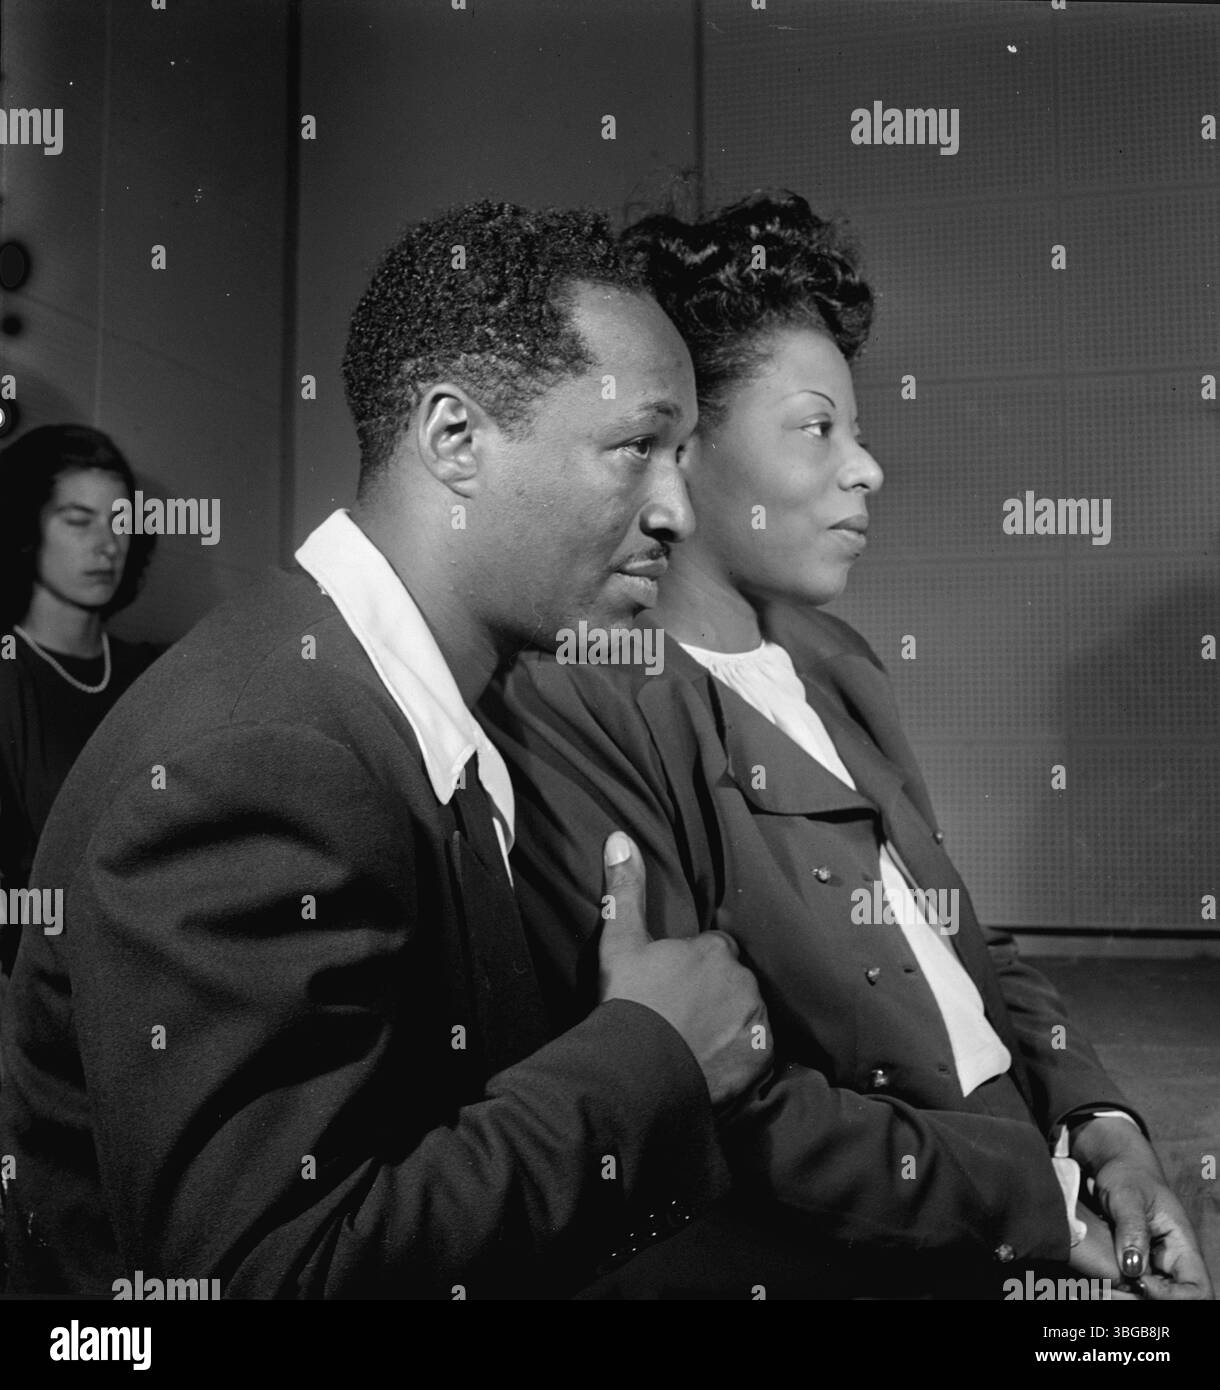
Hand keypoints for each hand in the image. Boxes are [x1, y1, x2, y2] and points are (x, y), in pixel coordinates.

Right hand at [597, 830, 771, 1107]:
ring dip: (729, 1022)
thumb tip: (620, 837)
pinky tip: (712, 1062)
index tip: (672, 983)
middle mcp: (743, 981)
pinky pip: (756, 1051)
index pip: (714, 950)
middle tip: (681, 1013)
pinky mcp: (760, 1060)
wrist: (636, 1070)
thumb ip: (625, 889)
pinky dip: (740, 1055)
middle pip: (734, 981)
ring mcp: (755, 1022)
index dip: (694, 966)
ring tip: (695, 1041)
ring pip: (747, 1013)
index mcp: (715, 951)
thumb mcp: (620, 941)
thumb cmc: (628, 1002)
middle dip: (715, 992)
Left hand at [1071, 1116, 1213, 1299]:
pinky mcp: (1136, 1267)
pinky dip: (1118, 1291)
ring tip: (1101, 1289)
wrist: (1113, 1168)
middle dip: (1146, 1300)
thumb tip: (1132, 1269)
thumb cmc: (1126, 1175)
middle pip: (1176, 1300)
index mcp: (1182, 1246)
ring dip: (1128, 1298)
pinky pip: (1133, 1289)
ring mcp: (1155, 1267)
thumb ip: (1132, 1229)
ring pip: (1150, 1297)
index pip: (1197, 1289)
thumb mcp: (1127, 1196)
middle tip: (1112, 1291)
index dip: (1174, 1296)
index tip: (1140, 1282)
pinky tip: (1098, 1284)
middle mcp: (1173, 1262)